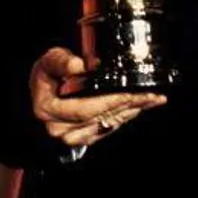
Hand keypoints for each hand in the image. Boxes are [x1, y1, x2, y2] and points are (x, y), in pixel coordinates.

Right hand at [30, 47, 166, 147]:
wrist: (44, 89)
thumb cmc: (47, 74)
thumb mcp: (50, 61)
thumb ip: (63, 62)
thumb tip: (84, 65)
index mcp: (48, 108)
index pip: (84, 107)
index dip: (110, 100)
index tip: (130, 92)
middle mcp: (59, 127)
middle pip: (101, 117)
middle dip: (128, 105)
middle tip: (151, 95)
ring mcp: (72, 135)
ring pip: (108, 124)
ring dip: (132, 111)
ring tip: (152, 99)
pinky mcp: (84, 137)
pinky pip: (108, 128)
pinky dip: (126, 116)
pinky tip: (141, 106)